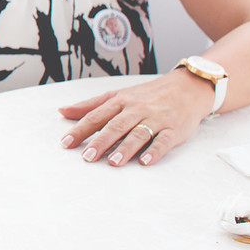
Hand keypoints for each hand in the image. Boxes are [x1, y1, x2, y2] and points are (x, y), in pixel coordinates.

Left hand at [57, 71, 215, 165]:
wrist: (187, 87)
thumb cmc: (147, 95)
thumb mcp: (118, 95)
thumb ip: (90, 105)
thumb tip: (62, 111)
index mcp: (120, 101)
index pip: (96, 116)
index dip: (80, 130)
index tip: (65, 143)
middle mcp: (136, 109)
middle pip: (115, 126)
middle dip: (100, 141)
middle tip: (87, 157)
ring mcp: (156, 119)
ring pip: (138, 133)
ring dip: (125, 148)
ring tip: (113, 162)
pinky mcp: (174, 129)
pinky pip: (163, 140)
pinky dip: (154, 150)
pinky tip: (145, 161)